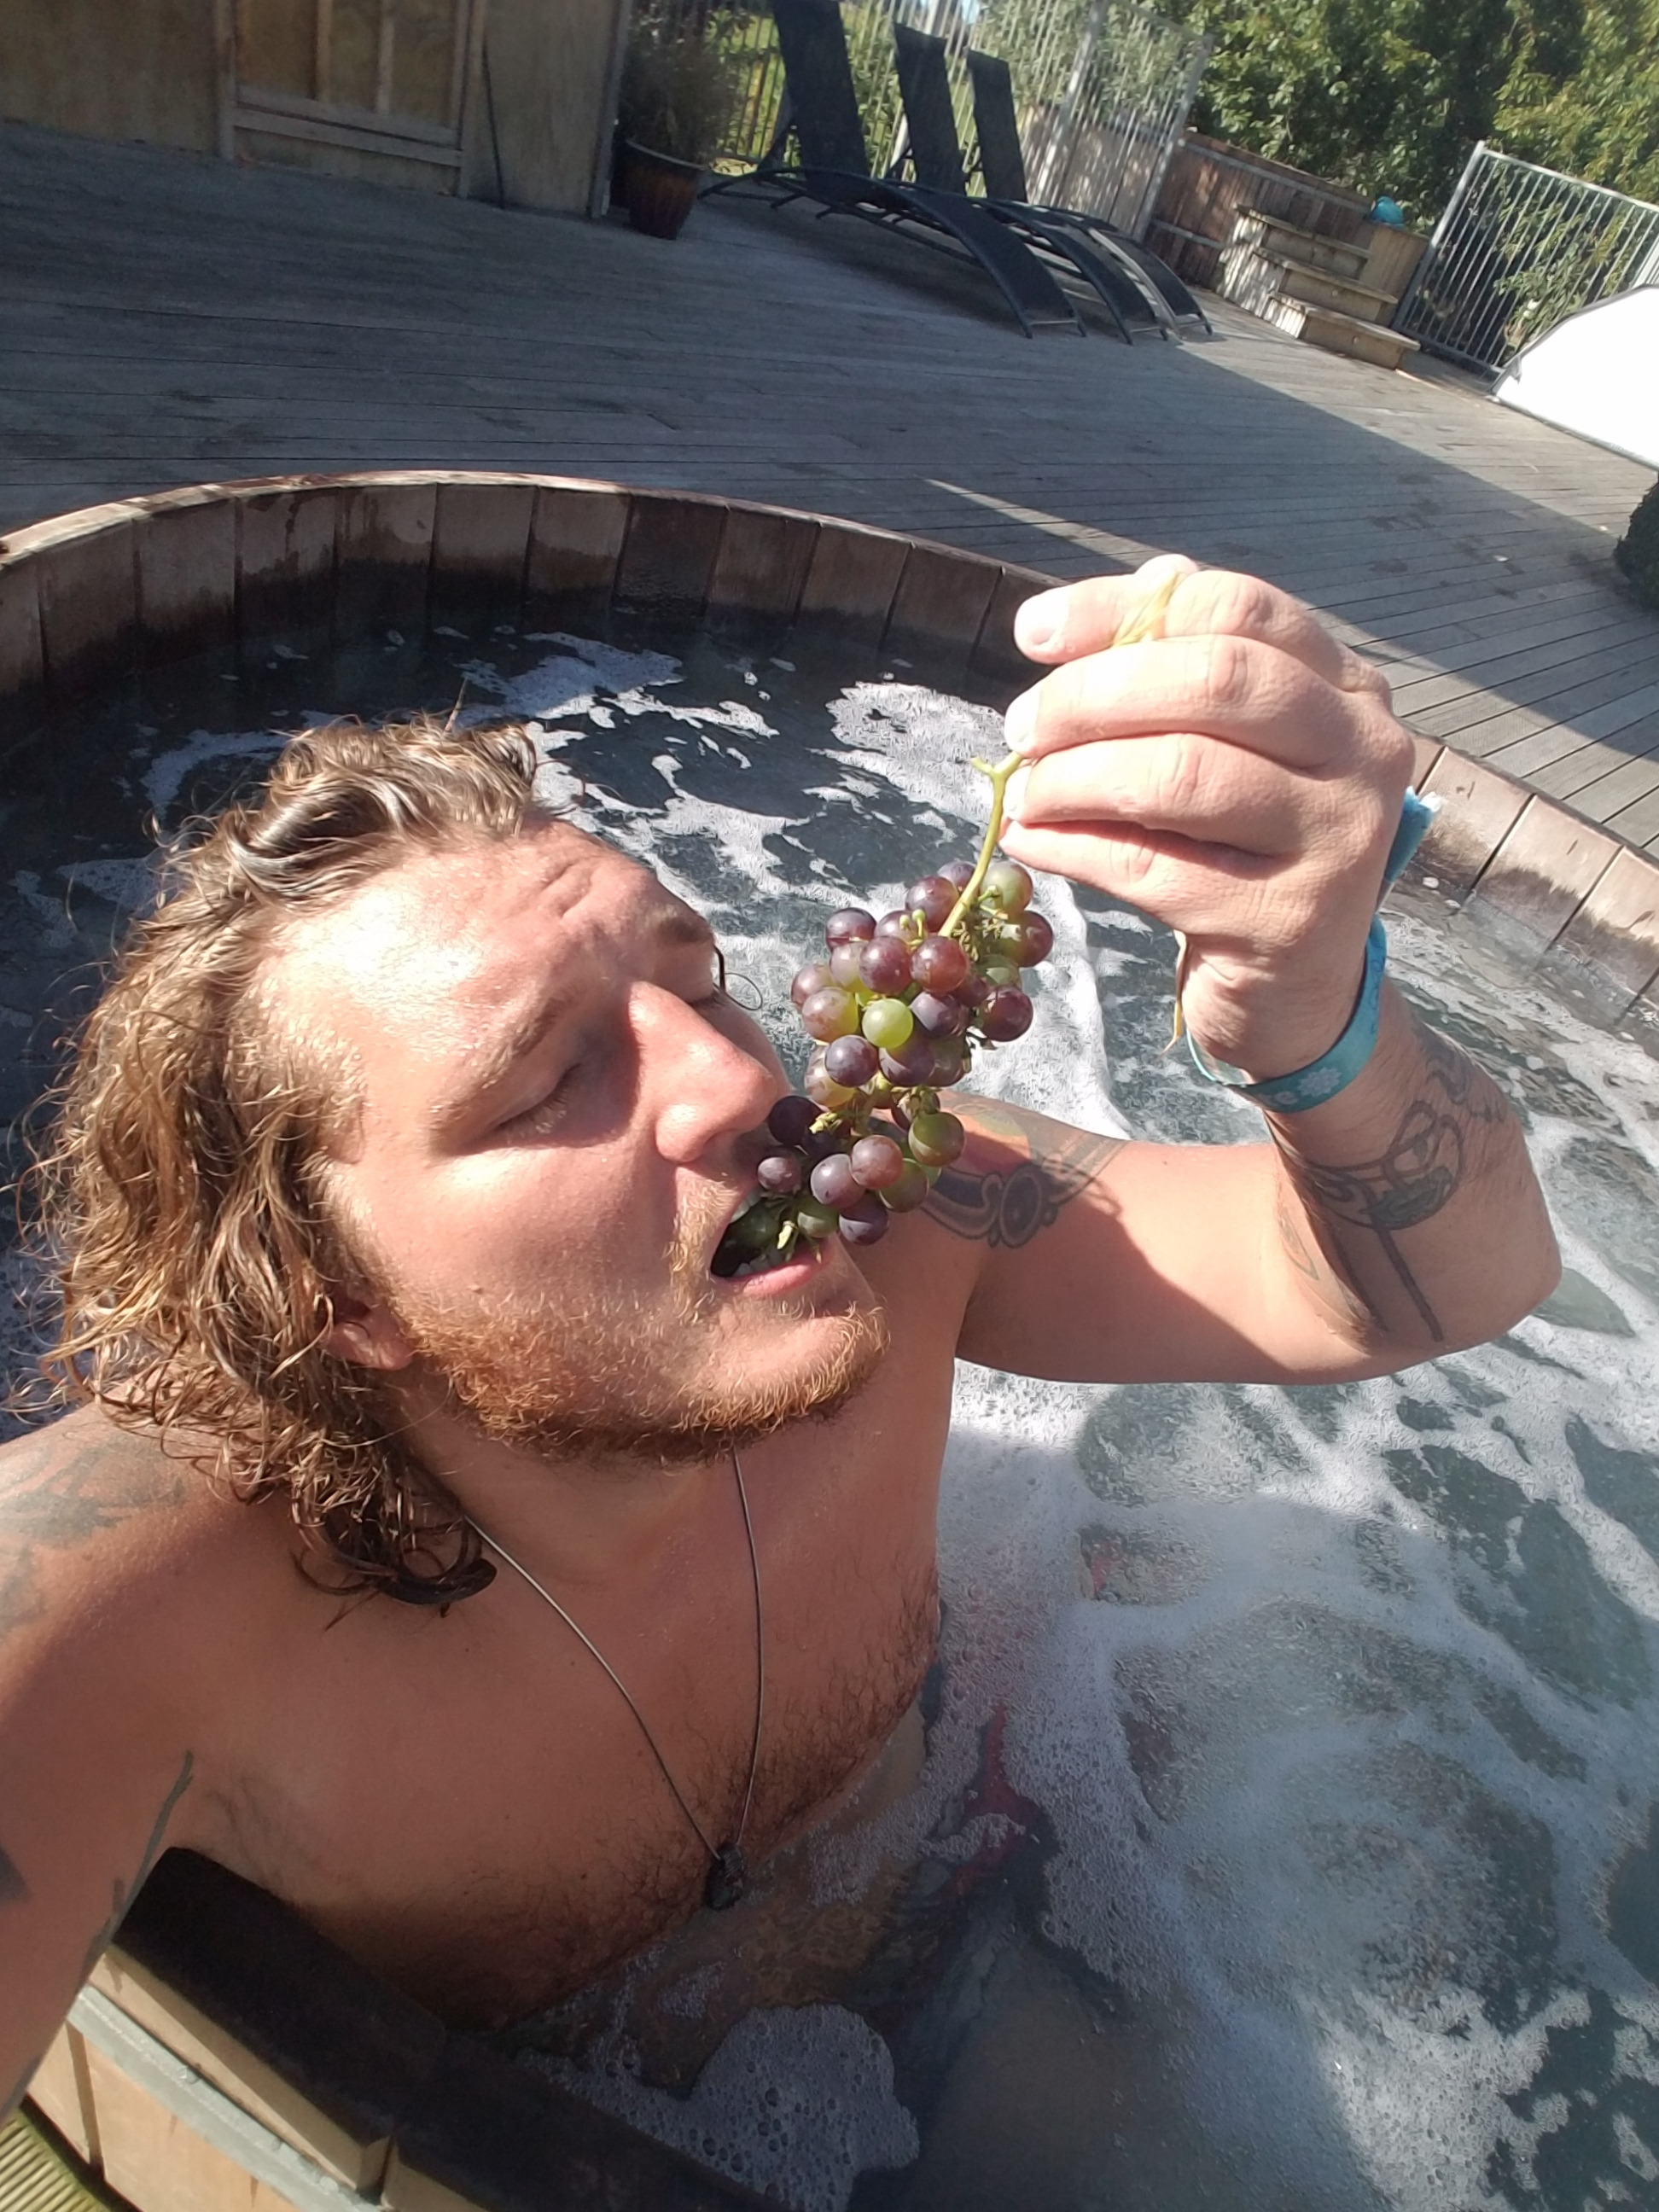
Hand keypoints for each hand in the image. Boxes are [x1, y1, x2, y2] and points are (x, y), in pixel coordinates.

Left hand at [998, 556, 1414, 1080]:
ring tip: (1025, 792)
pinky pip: (1152, 868)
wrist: (1301, 990)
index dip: (1120, 609)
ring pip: (1182, 775)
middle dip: (1091, 696)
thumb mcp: (1231, 752)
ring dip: (1075, 778)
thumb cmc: (1246, 850)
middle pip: (1215, 682)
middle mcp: (1363, 752)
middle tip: (1021, 727)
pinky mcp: (1285, 920)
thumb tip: (1064, 624)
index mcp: (1348, 688)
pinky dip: (1072, 848)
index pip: (1235, 609)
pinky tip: (1031, 840)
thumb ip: (1168, 679)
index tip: (1032, 633)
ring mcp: (1336, 839)